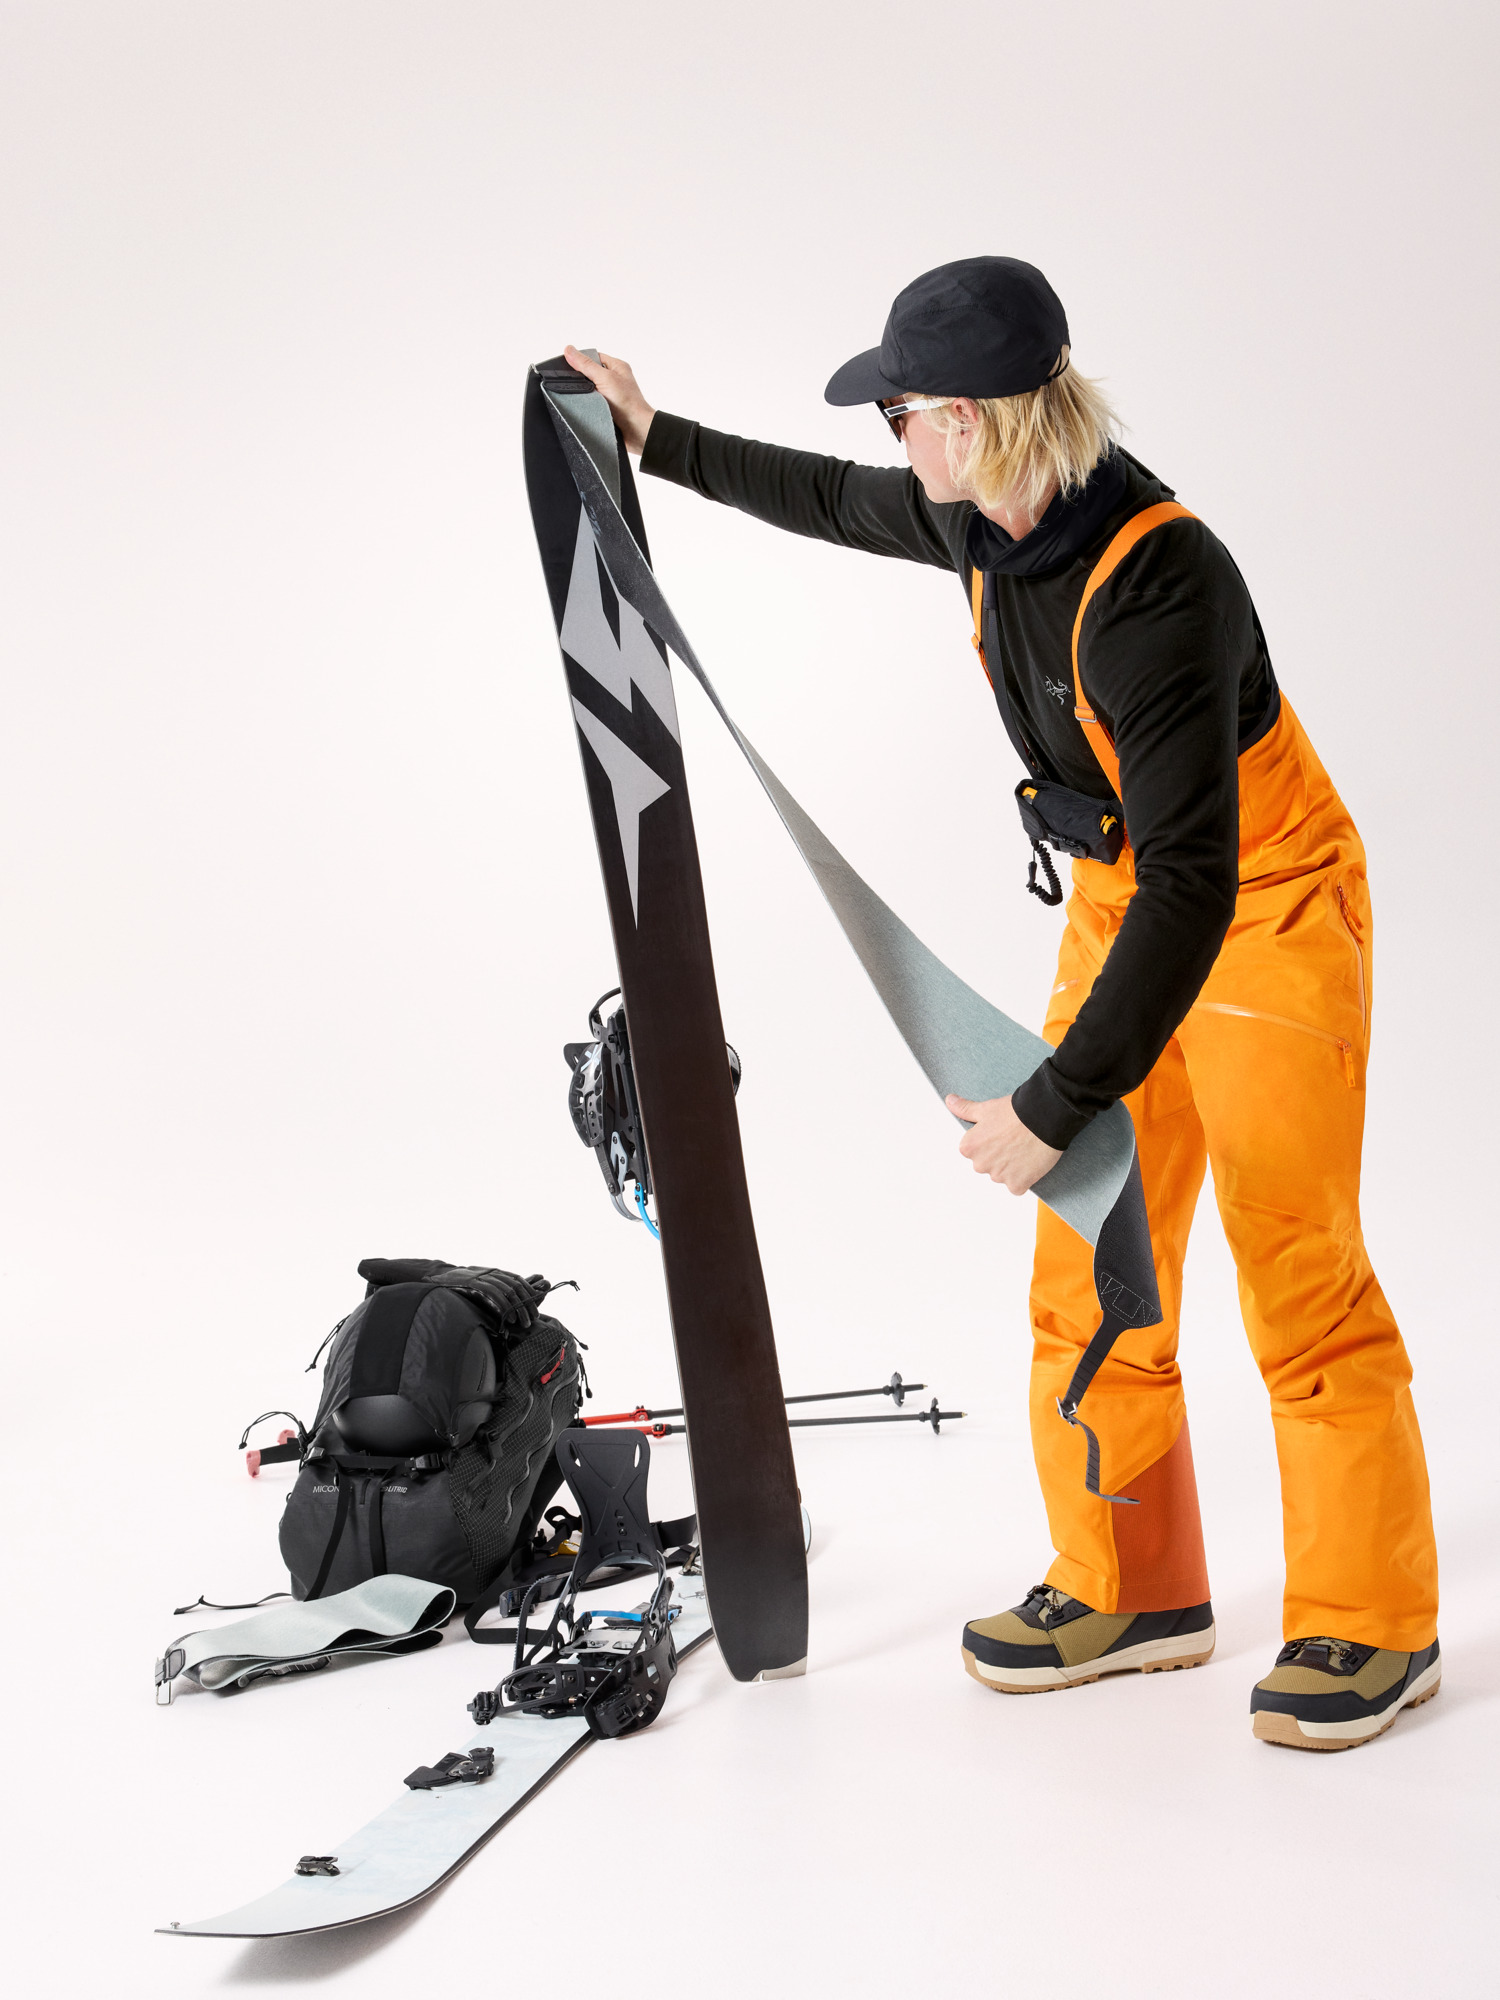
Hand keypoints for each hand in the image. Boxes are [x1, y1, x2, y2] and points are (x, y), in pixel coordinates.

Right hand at [563, 345, 656, 455]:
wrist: (638, 432)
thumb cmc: (629, 404)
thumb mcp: (605, 378)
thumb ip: (586, 365)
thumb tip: (569, 350)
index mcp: (617, 367)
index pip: (594, 357)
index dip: (581, 360)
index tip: (568, 364)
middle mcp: (614, 380)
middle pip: (590, 374)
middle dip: (580, 380)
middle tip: (573, 384)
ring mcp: (610, 395)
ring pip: (589, 391)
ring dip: (583, 396)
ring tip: (579, 398)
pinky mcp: (607, 409)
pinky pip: (591, 405)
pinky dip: (586, 407)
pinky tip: (582, 408)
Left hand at [945, 1093, 1062, 1194]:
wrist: (1043, 1119)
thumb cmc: (1015, 1112)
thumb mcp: (986, 1108)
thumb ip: (965, 1109)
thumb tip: (950, 1101)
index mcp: (968, 1148)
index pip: (974, 1151)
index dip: (989, 1142)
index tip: (1000, 1134)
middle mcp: (980, 1165)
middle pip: (987, 1164)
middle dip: (998, 1156)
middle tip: (1013, 1141)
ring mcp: (998, 1177)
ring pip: (1002, 1175)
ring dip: (1011, 1167)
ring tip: (1024, 1149)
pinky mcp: (1017, 1185)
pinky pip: (1016, 1186)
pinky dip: (1023, 1178)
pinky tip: (1030, 1162)